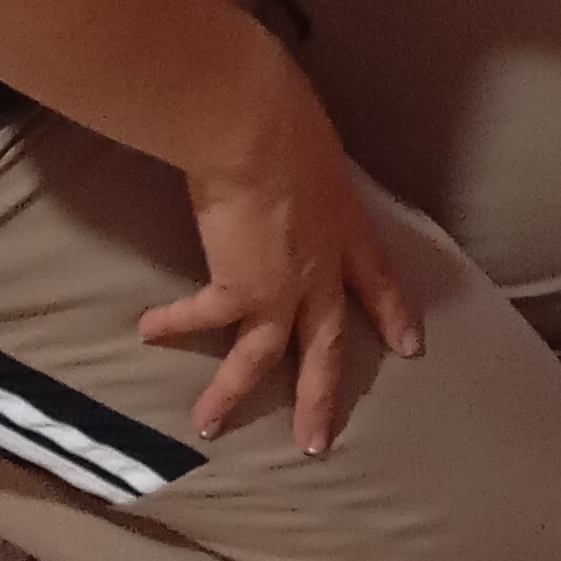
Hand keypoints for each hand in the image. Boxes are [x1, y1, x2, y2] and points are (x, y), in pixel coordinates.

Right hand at [142, 30, 423, 451]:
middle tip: (317, 442)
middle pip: (327, 345)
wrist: (256, 130)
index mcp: (348, 228)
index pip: (379, 278)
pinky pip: (203, 319)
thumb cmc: (286, 117)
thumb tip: (287, 159)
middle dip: (320, 395)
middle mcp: (321, 269)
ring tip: (209, 428)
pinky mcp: (239, 289)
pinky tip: (148, 332)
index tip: (412, 346)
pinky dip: (174, 325)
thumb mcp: (314, 148)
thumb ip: (306, 171)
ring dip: (234, 393)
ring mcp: (282, 288)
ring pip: (262, 357)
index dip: (393, 313)